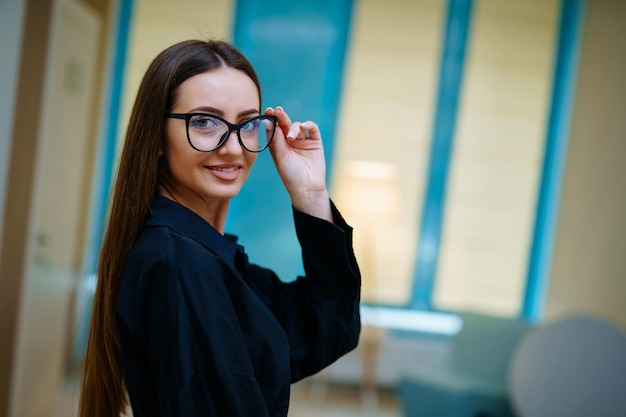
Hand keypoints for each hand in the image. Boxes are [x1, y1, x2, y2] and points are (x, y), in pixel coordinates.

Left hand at [264, 106, 332, 221]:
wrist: (307, 188)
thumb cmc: (290, 175)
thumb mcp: (280, 157)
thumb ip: (276, 140)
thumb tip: (269, 122)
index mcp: (278, 145)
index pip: (274, 128)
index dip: (271, 119)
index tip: (266, 111)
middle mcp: (290, 141)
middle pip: (285, 124)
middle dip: (280, 116)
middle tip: (276, 111)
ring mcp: (303, 141)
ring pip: (297, 125)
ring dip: (293, 127)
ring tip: (291, 137)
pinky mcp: (315, 142)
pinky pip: (312, 129)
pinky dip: (308, 125)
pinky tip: (304, 127)